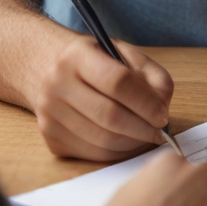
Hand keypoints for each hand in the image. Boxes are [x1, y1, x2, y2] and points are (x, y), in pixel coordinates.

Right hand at [30, 32, 174, 159]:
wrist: (43, 67)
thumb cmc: (90, 59)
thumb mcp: (120, 52)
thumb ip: (149, 72)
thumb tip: (163, 105)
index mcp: (76, 56)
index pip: (117, 81)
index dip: (145, 102)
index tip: (163, 113)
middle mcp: (57, 84)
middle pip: (109, 116)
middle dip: (143, 129)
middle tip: (160, 131)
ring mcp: (49, 113)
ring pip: (102, 140)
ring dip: (132, 143)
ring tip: (146, 136)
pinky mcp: (50, 137)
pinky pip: (91, 153)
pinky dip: (116, 153)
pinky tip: (127, 142)